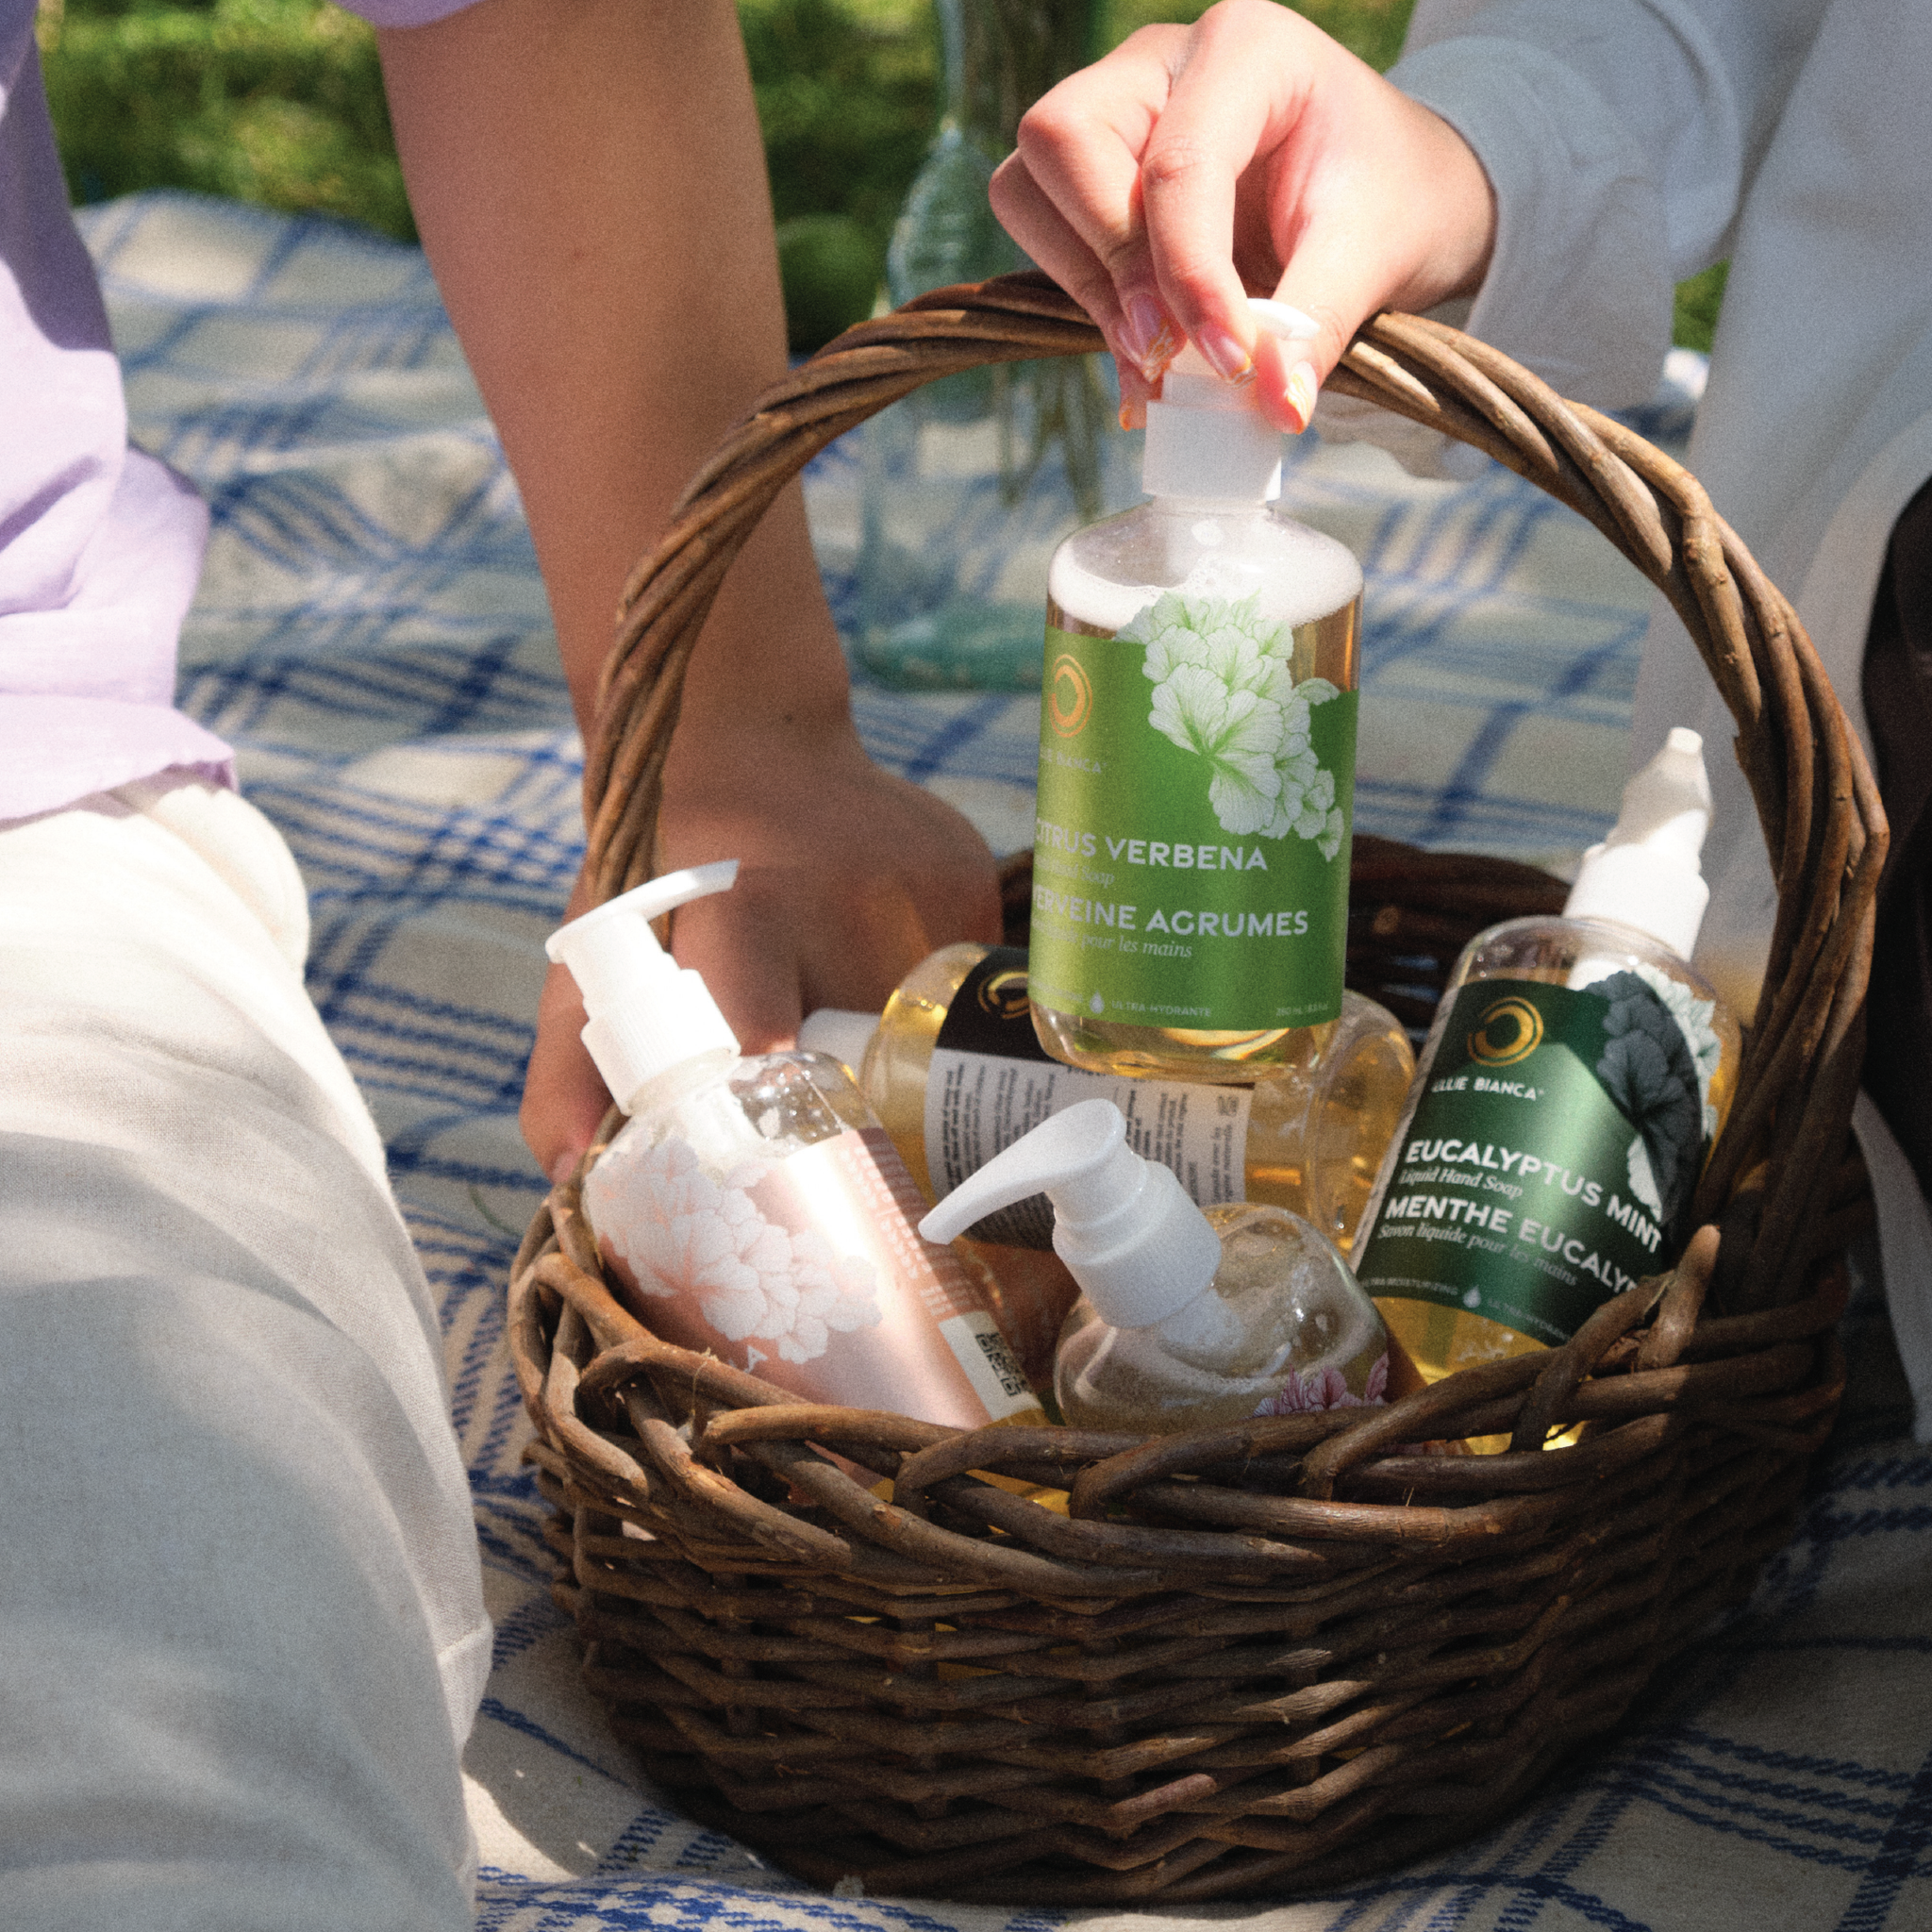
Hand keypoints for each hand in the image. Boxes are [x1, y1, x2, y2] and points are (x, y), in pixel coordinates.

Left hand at [519, 717, 1001, 1183]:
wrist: (747, 737)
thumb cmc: (661, 869)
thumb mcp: (594, 952)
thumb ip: (567, 1067)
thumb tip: (572, 1176)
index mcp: (746, 910)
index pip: (766, 1042)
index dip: (766, 1114)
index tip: (766, 1159)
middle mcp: (849, 898)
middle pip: (862, 1061)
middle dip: (841, 1103)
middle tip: (811, 1121)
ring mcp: (924, 888)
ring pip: (929, 1033)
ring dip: (894, 1057)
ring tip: (848, 1040)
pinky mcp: (972, 880)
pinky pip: (964, 987)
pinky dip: (930, 1006)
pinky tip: (889, 977)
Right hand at [989, 0, 1495, 431]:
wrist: (1394, 192)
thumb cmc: (1390, 198)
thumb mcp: (1372, 255)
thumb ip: (1313, 327)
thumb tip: (1273, 407)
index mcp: (1247, 48)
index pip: (1178, 162)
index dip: (1188, 277)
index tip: (1227, 365)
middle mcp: (1161, 63)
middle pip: (1063, 143)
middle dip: (1109, 261)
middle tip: (1167, 348)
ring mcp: (1116, 113)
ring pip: (1028, 189)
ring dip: (1084, 284)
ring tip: (1159, 355)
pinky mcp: (1094, 178)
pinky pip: (1047, 235)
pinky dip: (1086, 305)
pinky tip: (1146, 359)